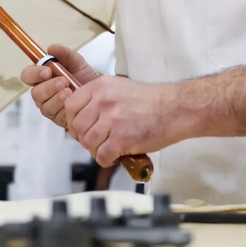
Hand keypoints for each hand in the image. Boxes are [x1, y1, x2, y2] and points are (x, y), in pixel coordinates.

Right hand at [19, 44, 100, 127]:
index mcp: (43, 77)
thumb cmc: (85, 78)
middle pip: (35, 93)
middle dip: (48, 87)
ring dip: (56, 98)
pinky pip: (56, 116)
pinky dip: (64, 109)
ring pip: (44, 106)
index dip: (34, 74)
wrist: (101, 94)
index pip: (28, 75)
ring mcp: (50, 107)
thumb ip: (64, 54)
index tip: (47, 71)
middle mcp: (43, 93)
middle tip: (64, 81)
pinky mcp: (58, 118)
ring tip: (70, 92)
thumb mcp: (77, 62)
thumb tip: (51, 48)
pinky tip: (72, 103)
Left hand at [64, 76, 184, 166]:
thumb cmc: (150, 100)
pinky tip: (115, 156)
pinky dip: (106, 160)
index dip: (72, 121)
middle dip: (83, 138)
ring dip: (95, 150)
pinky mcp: (123, 138)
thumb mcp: (118, 87)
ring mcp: (112, 120)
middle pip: (77, 127)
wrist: (175, 108)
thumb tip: (82, 116)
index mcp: (100, 87)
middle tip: (95, 141)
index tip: (81, 128)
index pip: (70, 106)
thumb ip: (98, 98)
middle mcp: (102, 101)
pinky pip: (102, 156)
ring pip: (88, 143)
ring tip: (107, 148)